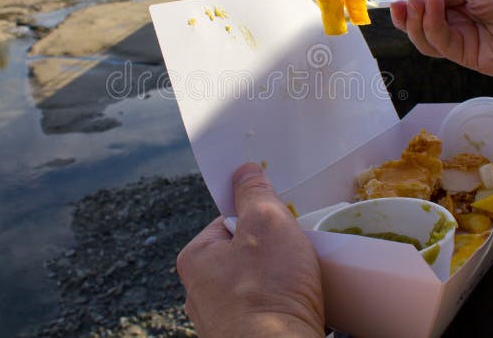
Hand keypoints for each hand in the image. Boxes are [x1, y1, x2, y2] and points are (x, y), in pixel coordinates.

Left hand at [177, 163, 324, 337]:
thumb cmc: (268, 289)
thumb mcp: (266, 222)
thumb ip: (254, 192)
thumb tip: (244, 170)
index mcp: (195, 259)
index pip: (227, 222)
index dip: (257, 219)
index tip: (278, 227)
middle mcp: (199, 293)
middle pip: (243, 255)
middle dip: (270, 254)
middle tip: (292, 257)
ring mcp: (220, 322)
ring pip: (256, 286)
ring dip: (278, 282)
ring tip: (297, 285)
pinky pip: (265, 313)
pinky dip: (281, 308)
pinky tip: (294, 308)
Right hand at [389, 0, 492, 77]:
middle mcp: (463, 17)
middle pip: (422, 20)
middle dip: (407, 12)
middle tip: (398, 3)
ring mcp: (466, 38)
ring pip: (426, 36)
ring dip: (415, 20)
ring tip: (416, 3)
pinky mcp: (469, 57)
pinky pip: (440, 44)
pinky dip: (431, 26)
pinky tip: (432, 7)